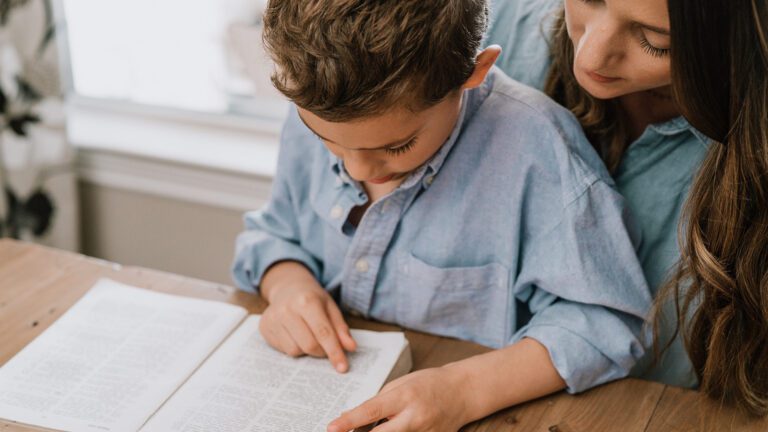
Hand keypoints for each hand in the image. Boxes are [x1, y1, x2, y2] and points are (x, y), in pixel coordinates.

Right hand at [260, 262, 356, 371]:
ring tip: (308, 335)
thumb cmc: (312, 299)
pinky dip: (294, 348)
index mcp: (307, 301)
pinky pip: (284, 350)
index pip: (323, 333)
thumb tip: (350, 348)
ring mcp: (273, 319)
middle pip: (309, 345)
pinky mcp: (264, 328)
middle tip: (326, 347)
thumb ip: (341, 329)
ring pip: (295, 351)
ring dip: (306, 350)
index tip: (342, 367)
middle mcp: (287, 309)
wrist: (287, 288)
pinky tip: (295, 335)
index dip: (334, 352)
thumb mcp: (330, 308)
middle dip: (321, 351)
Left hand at [327, 366, 471, 431]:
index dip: (348, 422)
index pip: (370, 411)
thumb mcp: (401, 384)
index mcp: (405, 396)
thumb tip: (354, 420)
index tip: (331, 428)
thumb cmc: (429, 383)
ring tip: (379, 424)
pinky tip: (391, 428)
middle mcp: (415, 418)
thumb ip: (379, 402)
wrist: (462, 392)